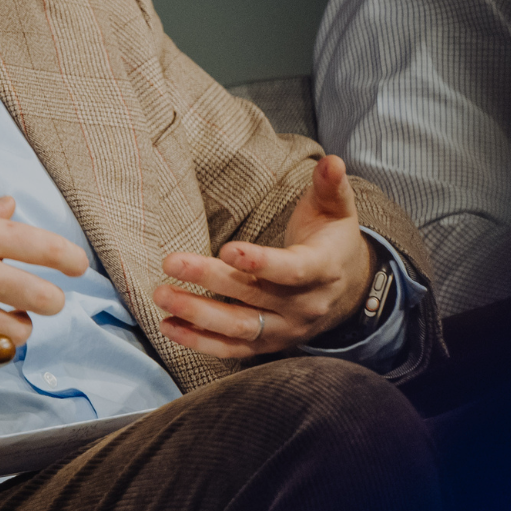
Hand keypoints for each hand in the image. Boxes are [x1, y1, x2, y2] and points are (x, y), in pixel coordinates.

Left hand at [153, 155, 372, 358]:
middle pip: (253, 295)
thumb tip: (332, 161)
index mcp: (322, 270)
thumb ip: (331, 185)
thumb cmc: (331, 242)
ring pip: (239, 327)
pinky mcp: (268, 344)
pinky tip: (168, 326)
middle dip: (210, 280)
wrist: (348, 291)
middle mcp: (304, 306)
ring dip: (197, 314)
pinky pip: (232, 350)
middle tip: (172, 263)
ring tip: (161, 295)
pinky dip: (200, 342)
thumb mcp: (337, 210)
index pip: (292, 270)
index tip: (227, 249)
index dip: (261, 262)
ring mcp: (285, 329)